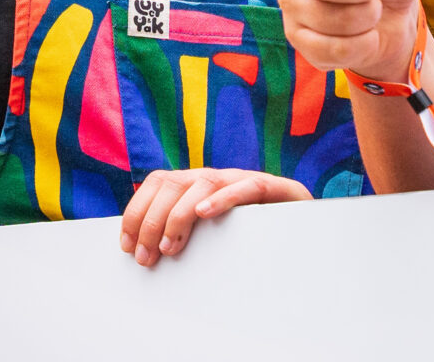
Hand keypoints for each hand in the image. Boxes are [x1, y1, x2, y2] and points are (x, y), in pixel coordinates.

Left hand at [118, 169, 306, 267]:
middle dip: (152, 220)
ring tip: (171, 247)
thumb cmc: (253, 237)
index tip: (127, 245)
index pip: (158, 182)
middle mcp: (216, 177)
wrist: (307, 229)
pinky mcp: (273, 188)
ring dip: (179, 215)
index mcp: (197, 185)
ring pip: (203, 181)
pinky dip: (223, 198)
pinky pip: (247, 186)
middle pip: (173, 182)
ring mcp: (242, 179)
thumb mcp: (211, 236)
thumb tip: (143, 251)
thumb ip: (184, 235)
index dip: (137, 210)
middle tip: (147, 257)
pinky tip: (205, 213)